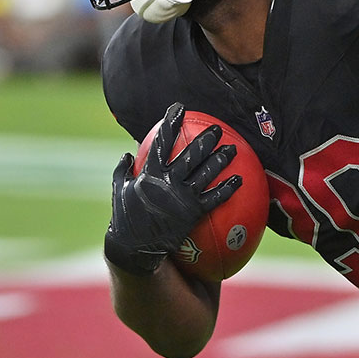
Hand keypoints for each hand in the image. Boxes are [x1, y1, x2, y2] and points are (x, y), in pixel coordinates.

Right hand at [104, 103, 241, 274]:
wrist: (135, 249)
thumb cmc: (126, 219)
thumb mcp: (119, 191)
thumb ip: (122, 171)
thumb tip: (127, 154)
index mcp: (149, 173)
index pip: (162, 141)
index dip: (171, 122)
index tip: (179, 108)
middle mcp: (168, 182)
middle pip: (192, 154)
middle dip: (206, 138)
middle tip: (217, 128)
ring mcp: (182, 197)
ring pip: (207, 172)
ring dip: (221, 159)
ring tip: (233, 149)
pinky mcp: (193, 212)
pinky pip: (214, 198)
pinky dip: (227, 188)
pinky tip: (239, 181)